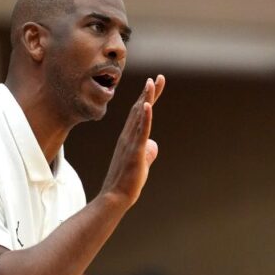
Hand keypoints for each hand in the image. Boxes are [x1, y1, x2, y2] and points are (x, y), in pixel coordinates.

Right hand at [99, 75, 164, 207]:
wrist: (115, 197)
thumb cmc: (127, 182)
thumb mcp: (141, 163)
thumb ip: (147, 152)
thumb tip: (153, 144)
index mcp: (129, 138)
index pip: (139, 113)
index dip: (148, 98)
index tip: (155, 83)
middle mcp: (127, 136)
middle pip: (139, 109)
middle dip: (150, 93)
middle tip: (159, 78)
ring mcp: (130, 143)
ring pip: (139, 116)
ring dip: (146, 98)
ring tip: (152, 83)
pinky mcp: (134, 152)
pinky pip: (140, 132)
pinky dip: (145, 118)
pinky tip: (147, 105)